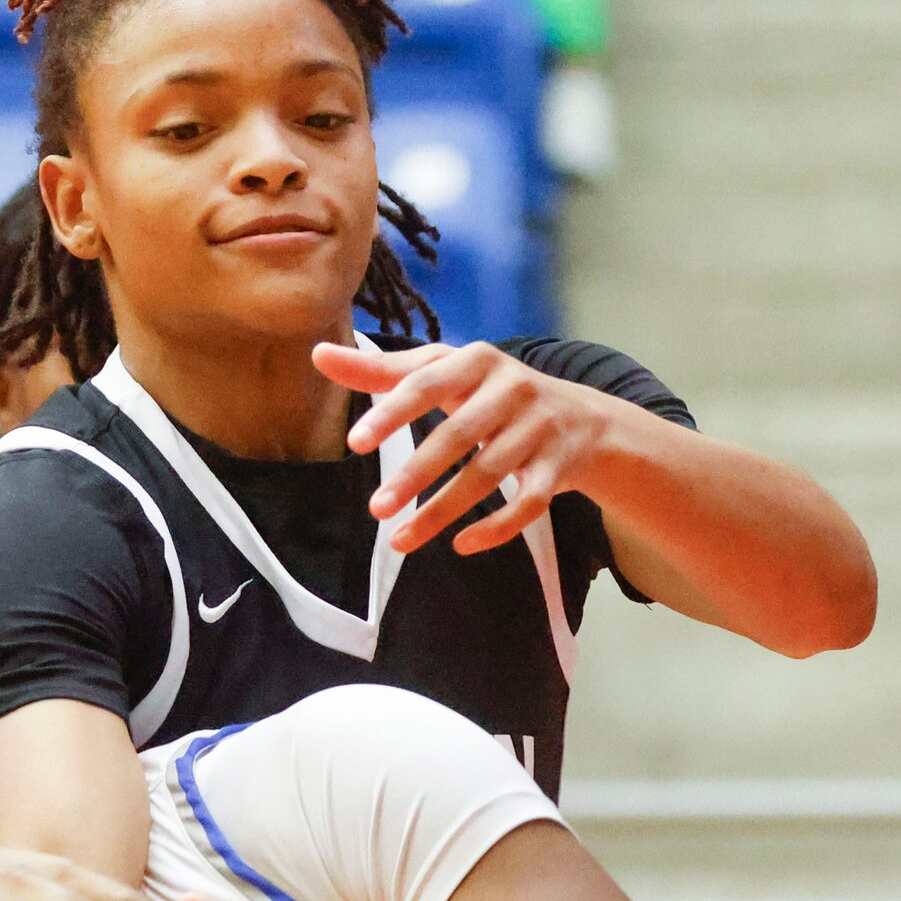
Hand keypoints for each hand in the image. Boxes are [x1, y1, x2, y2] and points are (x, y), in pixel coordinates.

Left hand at [323, 342, 620, 554]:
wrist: (582, 418)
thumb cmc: (491, 392)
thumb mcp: (444, 372)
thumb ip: (383, 370)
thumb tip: (319, 354)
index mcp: (476, 361)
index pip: (426, 384)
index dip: (391, 413)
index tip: (354, 443)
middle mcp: (512, 389)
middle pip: (458, 435)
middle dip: (415, 473)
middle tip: (375, 508)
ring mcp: (538, 429)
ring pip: (489, 474)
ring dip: (442, 510)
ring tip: (399, 540)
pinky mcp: (557, 467)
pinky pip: (530, 503)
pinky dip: (498, 528)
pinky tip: (461, 546)